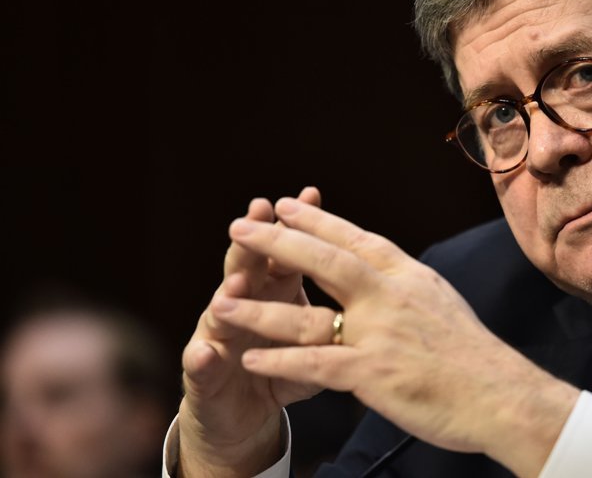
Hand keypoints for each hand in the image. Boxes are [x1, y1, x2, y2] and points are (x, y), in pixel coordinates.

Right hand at [177, 188, 323, 477]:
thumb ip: (336, 307)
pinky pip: (201, 364)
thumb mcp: (316, 338)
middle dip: (255, 240)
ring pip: (221, 310)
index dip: (300, 225)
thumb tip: (373, 276)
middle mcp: (243, 304)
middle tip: (258, 213)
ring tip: (235, 284)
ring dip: (228, 295)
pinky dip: (201, 357)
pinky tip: (204, 351)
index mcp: (274, 291)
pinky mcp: (202, 374)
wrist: (243, 415)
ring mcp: (218, 336)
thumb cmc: (284, 368)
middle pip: (250, 266)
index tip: (311, 193)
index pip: (289, 250)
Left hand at [210, 196, 579, 477]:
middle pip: (324, 261)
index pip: (353, 238)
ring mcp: (380, 333)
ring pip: (308, 315)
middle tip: (239, 227)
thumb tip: (379, 266)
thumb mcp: (438, 300)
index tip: (283, 205)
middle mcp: (390, 295)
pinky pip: (315, 364)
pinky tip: (248, 359)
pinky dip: (278, 361)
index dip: (314, 221)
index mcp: (406, 275)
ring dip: (260, 308)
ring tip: (220, 303)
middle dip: (277, 242)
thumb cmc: (471, 352)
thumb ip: (402, 283)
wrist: (500, 394)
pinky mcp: (373, 372)